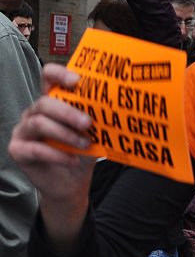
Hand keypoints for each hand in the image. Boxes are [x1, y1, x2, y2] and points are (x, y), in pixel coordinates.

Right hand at [9, 64, 95, 204]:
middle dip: (68, 112)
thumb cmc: (82, 151)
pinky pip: (35, 149)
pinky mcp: (17, 150)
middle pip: (44, 102)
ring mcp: (23, 130)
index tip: (77, 80)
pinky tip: (73, 160)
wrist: (72, 182)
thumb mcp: (93, 132)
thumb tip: (116, 105)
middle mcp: (34, 113)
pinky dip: (58, 154)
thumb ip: (96, 117)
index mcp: (53, 101)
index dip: (60, 73)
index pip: (48, 77)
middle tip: (88, 123)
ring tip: (84, 144)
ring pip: (39, 123)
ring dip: (65, 134)